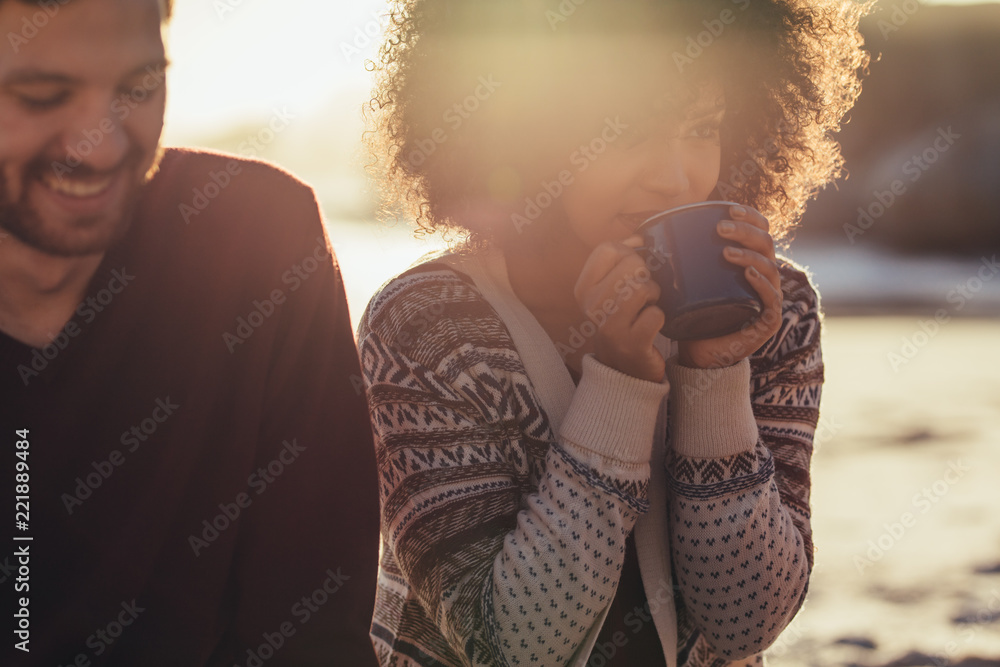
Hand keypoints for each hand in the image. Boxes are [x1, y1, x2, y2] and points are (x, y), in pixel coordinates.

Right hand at [573, 237, 665, 382]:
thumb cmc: (621, 319)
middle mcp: (591, 305)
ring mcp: (610, 326)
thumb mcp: (609, 289)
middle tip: (642, 294)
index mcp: (584, 288)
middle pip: (631, 264)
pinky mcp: (632, 343)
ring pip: (644, 288)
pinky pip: (656, 314)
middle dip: (645, 276)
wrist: (621, 367)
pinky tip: (650, 326)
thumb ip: (620, 260)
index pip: (608, 248)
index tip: (631, 269)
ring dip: (654, 296)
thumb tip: (640, 235)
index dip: (628, 252)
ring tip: (646, 307)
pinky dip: (660, 318)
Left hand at [676, 205, 782, 368]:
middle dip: (746, 231)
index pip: (759, 230)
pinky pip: (772, 299)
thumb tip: (639, 233)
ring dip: (750, 255)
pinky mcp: (768, 320)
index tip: (728, 209)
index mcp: (748, 260)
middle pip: (766, 243)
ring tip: (726, 252)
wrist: (697, 353)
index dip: (750, 216)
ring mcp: (768, 297)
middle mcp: (763, 275)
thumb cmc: (690, 313)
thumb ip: (671, 257)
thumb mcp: (682, 280)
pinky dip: (762, 284)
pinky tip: (748, 274)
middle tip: (721, 228)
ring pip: (770, 266)